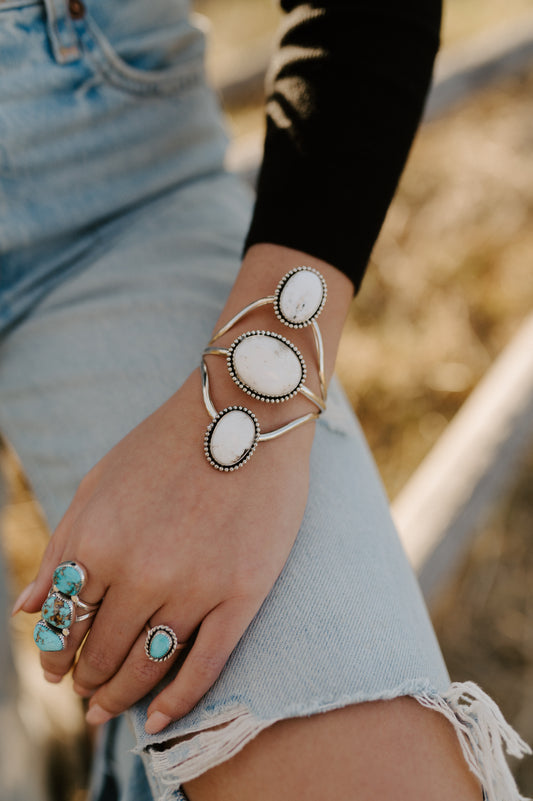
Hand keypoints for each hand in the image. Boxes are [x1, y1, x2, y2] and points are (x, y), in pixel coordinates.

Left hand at [14, 244, 352, 733]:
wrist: (245, 415)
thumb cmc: (165, 444)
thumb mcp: (99, 485)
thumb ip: (61, 548)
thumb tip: (27, 610)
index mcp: (97, 543)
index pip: (64, 625)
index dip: (56, 658)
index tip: (58, 673)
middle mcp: (140, 574)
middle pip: (101, 654)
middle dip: (86, 681)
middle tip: (87, 695)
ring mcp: (194, 587)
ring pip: (146, 667)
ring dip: (120, 698)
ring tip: (111, 709)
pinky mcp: (241, 594)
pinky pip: (204, 666)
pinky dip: (176, 702)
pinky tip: (157, 720)